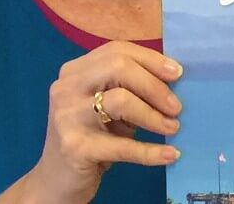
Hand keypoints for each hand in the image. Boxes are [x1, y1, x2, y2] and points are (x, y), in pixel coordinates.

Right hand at [0, 41, 183, 203]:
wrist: (56, 181)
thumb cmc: (89, 136)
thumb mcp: (106, 105)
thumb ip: (130, 88)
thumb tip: (173, 79)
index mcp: (75, 71)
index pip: (117, 51)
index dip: (151, 59)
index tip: (177, 73)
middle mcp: (66, 88)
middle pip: (119, 68)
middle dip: (154, 85)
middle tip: (176, 106)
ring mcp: (67, 117)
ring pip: (120, 101)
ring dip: (153, 116)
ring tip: (173, 127)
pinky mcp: (75, 148)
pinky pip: (122, 146)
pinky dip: (150, 151)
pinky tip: (170, 153)